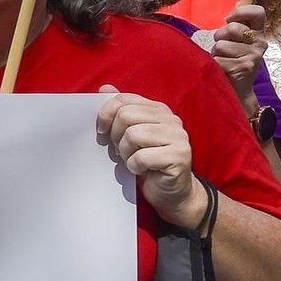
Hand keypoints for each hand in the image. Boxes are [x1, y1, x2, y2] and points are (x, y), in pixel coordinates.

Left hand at [96, 87, 207, 228]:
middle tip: (120, 151)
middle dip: (116, 136)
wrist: (172, 193)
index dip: (105, 114)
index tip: (101, 131)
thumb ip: (121, 111)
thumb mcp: (131, 135)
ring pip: (133, 135)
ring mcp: (178, 136)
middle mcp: (171, 119)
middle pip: (126, 116)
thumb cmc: (147, 163)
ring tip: (132, 160)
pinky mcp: (179, 156)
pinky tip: (141, 170)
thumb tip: (105, 87)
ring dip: (125, 153)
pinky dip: (134, 167)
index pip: (124, 99)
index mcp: (158, 109)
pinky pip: (142, 157)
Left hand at [210, 2, 267, 107]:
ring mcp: (253, 56)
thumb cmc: (233, 60)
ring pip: (222, 45)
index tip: (228, 18)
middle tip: (222, 46)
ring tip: (222, 59)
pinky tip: (221, 69)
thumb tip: (238, 1)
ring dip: (215, 53)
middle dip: (219, 36)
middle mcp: (260, 43)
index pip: (257, 12)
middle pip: (232, 27)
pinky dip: (214, 64)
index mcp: (259, 33)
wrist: (238, 89)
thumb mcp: (237, 40)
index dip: (240, 11)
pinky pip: (218, 59)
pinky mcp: (242, 68)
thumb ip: (237, 22)